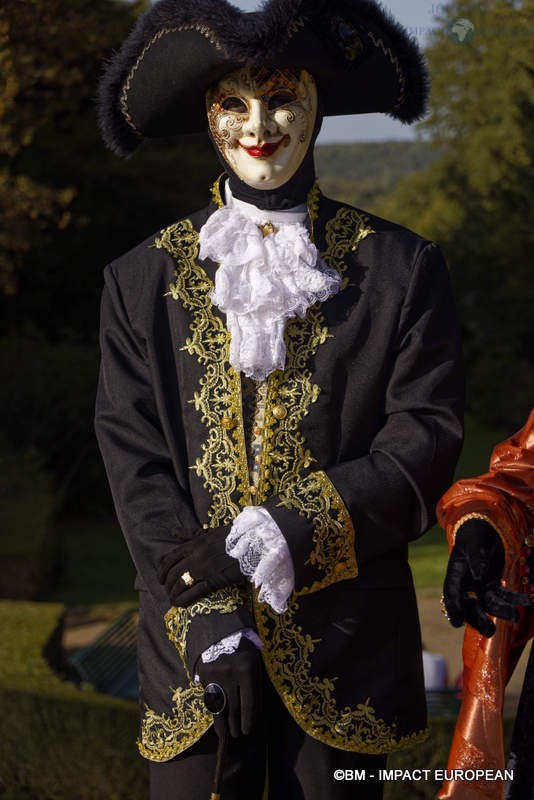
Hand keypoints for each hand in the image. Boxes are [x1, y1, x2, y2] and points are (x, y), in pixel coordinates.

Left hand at [157, 525, 244, 604]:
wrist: (254, 544)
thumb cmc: (233, 537)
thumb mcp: (209, 533)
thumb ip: (190, 534)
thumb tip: (173, 532)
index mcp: (195, 543)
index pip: (170, 558)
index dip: (162, 570)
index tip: (160, 578)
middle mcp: (196, 556)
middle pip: (173, 572)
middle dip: (166, 584)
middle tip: (166, 590)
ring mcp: (204, 568)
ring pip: (180, 583)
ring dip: (173, 593)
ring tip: (173, 599)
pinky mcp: (215, 580)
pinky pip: (194, 592)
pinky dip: (184, 599)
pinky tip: (179, 604)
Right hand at [197, 638, 261, 737]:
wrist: (218, 624)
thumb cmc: (243, 643)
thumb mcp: (254, 658)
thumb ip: (255, 681)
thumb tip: (254, 709)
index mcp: (247, 669)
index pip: (249, 703)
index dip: (249, 721)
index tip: (248, 732)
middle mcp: (230, 674)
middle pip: (234, 708)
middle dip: (237, 725)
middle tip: (238, 735)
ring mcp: (214, 675)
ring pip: (219, 707)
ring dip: (223, 724)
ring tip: (227, 735)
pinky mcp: (203, 675)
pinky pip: (210, 698)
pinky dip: (214, 712)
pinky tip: (217, 721)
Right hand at [443, 518, 529, 636]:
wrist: (484, 528)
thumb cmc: (475, 533)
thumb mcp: (474, 542)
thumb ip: (476, 558)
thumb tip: (478, 575)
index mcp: (456, 573)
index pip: (452, 593)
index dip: (453, 608)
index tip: (456, 623)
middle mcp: (467, 583)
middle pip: (470, 605)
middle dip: (479, 619)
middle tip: (489, 631)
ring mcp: (480, 585)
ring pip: (489, 603)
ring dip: (501, 611)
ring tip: (514, 616)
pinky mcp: (493, 584)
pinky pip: (503, 595)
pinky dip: (514, 599)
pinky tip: (526, 602)